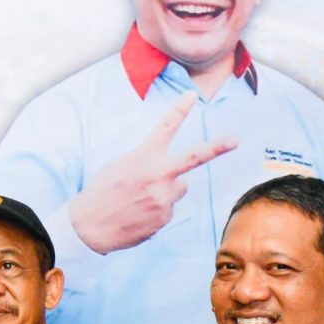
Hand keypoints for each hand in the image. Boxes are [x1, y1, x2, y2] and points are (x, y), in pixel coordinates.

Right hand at [66, 98, 238, 254]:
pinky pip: (169, 208)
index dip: (179, 110)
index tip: (191, 96)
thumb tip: (178, 177)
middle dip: (217, 147)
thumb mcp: (120, 167)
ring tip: (140, 199)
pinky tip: (138, 213)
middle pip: (193, 157)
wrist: (89, 227)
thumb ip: (149, 165)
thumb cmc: (103, 193)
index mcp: (143, 157)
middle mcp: (157, 175)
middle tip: (235, 140)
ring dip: (166, 190)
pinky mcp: (164, 217)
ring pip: (179, 188)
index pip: (164, 129)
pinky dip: (157, 210)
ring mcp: (163, 197)